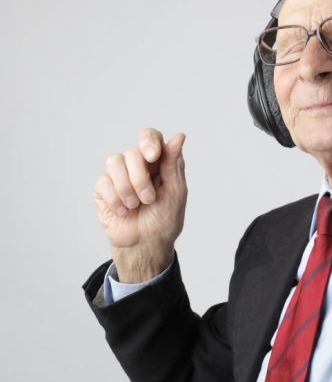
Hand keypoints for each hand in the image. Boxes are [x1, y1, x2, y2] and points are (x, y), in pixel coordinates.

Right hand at [92, 128, 186, 282]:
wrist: (145, 244)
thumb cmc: (164, 220)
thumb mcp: (176, 192)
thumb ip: (174, 164)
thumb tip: (179, 136)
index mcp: (158, 162)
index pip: (150, 136)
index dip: (149, 141)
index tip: (152, 156)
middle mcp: (137, 165)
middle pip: (132, 152)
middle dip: (141, 178)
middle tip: (149, 199)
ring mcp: (118, 175)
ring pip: (114, 162)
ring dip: (127, 188)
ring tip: (136, 206)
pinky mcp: (103, 189)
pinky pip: (103, 182)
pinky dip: (115, 199)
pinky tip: (124, 212)